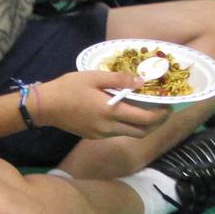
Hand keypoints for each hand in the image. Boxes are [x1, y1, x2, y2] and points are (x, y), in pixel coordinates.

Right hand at [33, 71, 172, 139]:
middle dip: (157, 123)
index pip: (146, 119)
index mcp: (111, 112)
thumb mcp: (94, 77)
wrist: (45, 107)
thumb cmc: (68, 88)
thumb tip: (142, 81)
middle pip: (142, 132)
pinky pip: (118, 133)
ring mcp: (102, 134)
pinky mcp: (95, 136)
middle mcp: (109, 127)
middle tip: (163, 110)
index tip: (168, 105)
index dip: (161, 115)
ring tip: (147, 110)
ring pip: (131, 134)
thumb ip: (119, 80)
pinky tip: (127, 112)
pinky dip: (128, 125)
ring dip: (143, 125)